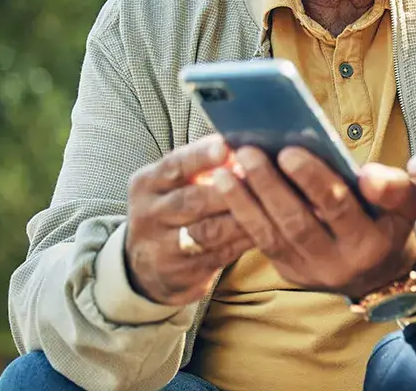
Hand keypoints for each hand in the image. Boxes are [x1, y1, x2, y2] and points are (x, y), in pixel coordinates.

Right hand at [123, 135, 253, 305]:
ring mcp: (163, 246)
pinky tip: (266, 230)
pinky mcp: (182, 271)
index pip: (174, 165)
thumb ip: (200, 166)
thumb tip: (241, 145)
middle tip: (259, 177)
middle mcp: (149, 213)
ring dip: (240, 217)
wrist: (147, 264)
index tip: (225, 146)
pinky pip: (220, 254)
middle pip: (191, 200)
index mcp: (147, 183)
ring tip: (268, 204)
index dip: (201, 156)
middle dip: (228, 189)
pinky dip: (244, 241)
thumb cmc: (172, 210)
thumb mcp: (172, 185)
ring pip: (208, 231)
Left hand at [212, 146, 415, 297]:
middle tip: (248, 153)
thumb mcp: (405, 204)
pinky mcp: (288, 271)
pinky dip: (242, 214)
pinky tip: (226, 189)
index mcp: (370, 243)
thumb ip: (393, 187)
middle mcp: (338, 263)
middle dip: (270, 187)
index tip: (289, 151)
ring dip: (244, 202)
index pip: (338, 208)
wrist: (378, 270)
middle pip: (297, 223)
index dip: (313, 181)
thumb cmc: (387, 221)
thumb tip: (367, 175)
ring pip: (272, 236)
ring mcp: (309, 271)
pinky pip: (261, 242)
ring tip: (224, 173)